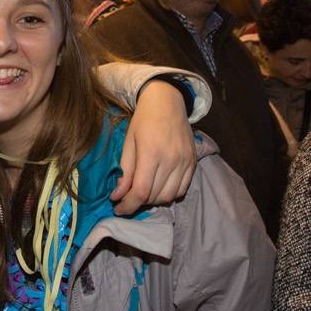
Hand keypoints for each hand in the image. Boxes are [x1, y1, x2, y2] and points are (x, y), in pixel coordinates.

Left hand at [111, 80, 196, 214]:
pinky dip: (169, 194)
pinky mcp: (193, 163)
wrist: (167, 101)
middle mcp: (171, 160)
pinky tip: (159, 188)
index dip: (128, 205)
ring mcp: (185, 162)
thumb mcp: (128, 142)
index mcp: (151, 153)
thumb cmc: (143, 120)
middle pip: (154, 196)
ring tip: (143, 193)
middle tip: (127, 197)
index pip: (141, 191)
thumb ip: (125, 171)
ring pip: (169, 196)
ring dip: (153, 201)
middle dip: (138, 202)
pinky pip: (182, 189)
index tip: (118, 208)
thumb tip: (118, 195)